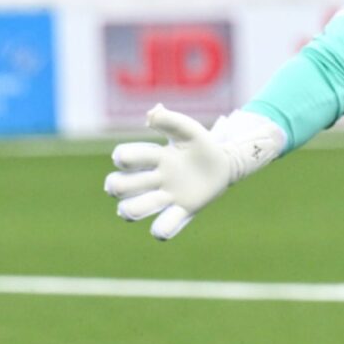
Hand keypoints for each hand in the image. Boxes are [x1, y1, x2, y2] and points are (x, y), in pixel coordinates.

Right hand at [104, 106, 279, 239]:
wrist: (226, 163)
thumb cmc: (202, 146)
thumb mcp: (190, 130)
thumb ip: (172, 120)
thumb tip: (150, 114)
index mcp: (151, 158)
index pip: (124, 158)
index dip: (125, 157)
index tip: (148, 153)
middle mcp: (151, 180)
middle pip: (117, 187)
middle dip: (119, 186)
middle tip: (144, 179)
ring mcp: (164, 198)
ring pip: (131, 210)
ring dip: (134, 209)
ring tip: (157, 198)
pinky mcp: (182, 212)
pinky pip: (162, 228)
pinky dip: (162, 228)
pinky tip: (176, 212)